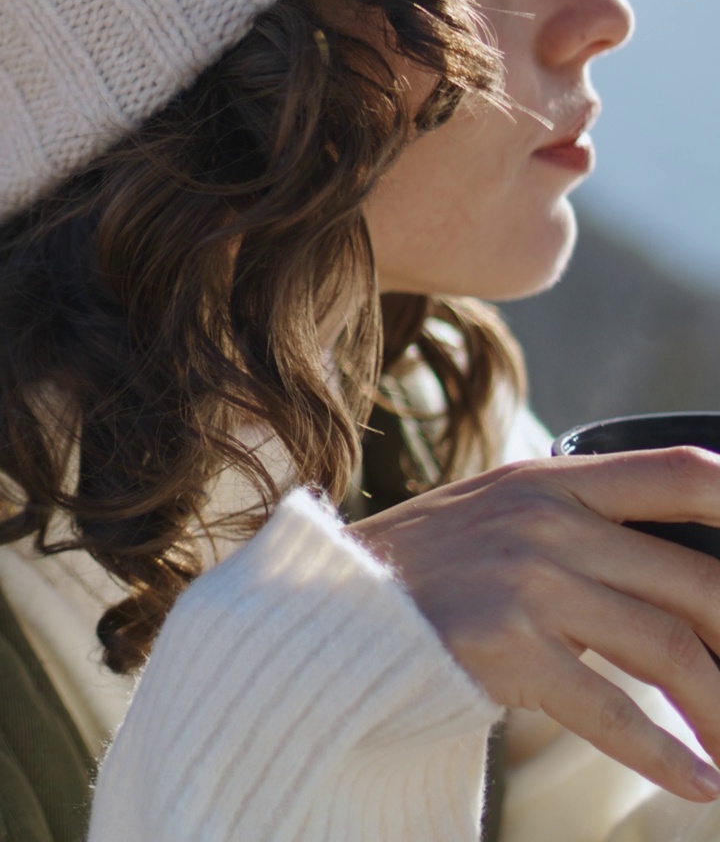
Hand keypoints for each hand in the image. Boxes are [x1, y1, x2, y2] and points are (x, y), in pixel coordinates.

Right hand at [350, 446, 719, 801]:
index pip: (675, 472)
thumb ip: (572, 524)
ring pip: (666, 647)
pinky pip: (609, 706)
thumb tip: (663, 578)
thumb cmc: (420, 568)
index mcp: (551, 478)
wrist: (322, 606)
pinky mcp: (504, 642)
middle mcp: (547, 517)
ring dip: (719, 710)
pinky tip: (695, 781)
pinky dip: (662, 752)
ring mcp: (527, 577)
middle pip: (691, 581)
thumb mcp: (496, 514)